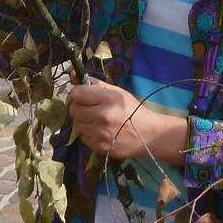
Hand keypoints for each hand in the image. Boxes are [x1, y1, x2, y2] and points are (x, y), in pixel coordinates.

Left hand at [68, 79, 184, 160]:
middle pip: (74, 110)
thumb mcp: (118, 92)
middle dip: (80, 107)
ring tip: (96, 121)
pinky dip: (89, 134)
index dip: (78, 93)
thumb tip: (74, 75)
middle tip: (90, 108)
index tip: (84, 96)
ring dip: (84, 121)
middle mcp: (102, 115)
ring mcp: (100, 133)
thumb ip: (96, 84)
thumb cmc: (133, 110)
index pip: (77, 93)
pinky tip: (100, 131)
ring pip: (77, 124)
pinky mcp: (99, 146)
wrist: (148, 135)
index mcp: (108, 98)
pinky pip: (84, 137)